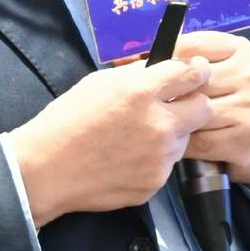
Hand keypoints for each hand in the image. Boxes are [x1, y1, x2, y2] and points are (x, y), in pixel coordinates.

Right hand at [3, 58, 212, 226]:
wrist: (45, 170)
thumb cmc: (66, 121)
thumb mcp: (99, 82)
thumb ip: (138, 75)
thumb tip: (165, 68)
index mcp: (141, 93)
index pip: (193, 74)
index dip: (197, 70)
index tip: (196, 71)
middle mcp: (158, 125)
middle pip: (204, 108)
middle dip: (192, 104)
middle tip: (173, 107)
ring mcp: (159, 158)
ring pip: (185, 139)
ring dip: (171, 134)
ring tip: (138, 137)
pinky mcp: (155, 182)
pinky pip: (167, 165)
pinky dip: (154, 160)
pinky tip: (128, 158)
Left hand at [170, 31, 249, 203]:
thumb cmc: (226, 97)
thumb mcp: (216, 68)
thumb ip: (186, 58)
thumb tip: (141, 61)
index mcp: (240, 49)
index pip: (189, 47)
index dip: (166, 63)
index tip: (159, 76)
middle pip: (190, 84)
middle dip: (169, 97)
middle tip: (158, 106)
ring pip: (193, 114)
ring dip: (176, 123)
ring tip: (171, 126)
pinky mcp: (247, 138)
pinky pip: (200, 141)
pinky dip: (186, 145)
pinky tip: (186, 143)